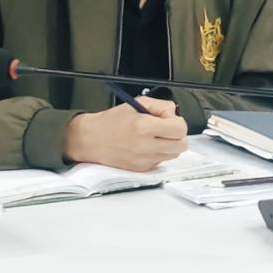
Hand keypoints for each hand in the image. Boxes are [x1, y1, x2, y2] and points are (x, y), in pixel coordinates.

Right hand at [63, 97, 187, 170]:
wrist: (90, 140)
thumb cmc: (110, 122)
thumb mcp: (136, 103)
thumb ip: (160, 105)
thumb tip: (174, 112)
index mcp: (144, 127)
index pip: (179, 129)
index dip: (177, 121)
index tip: (169, 118)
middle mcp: (145, 146)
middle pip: (181, 144)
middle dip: (177, 134)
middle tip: (166, 128)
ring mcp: (144, 160)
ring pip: (174, 154)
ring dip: (170, 144)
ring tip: (156, 136)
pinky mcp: (142, 169)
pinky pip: (162, 161)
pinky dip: (160, 153)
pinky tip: (148, 145)